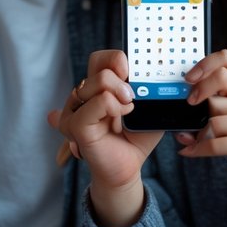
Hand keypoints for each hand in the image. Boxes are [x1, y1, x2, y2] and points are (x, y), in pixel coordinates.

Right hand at [52, 50, 162, 226]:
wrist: (127, 168)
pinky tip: (117, 122)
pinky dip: (112, 108)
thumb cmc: (135, 138)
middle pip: (98, 66)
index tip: (130, 72)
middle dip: (121, 78)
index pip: (99, 58)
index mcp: (97, 87)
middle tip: (132, 97)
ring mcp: (74, 110)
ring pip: (96, 82)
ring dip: (119, 96)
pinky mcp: (75, 125)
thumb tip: (152, 75)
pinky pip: (95, 103)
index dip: (115, 58)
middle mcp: (82, 96)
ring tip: (127, 112)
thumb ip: (148, 89)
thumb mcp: (147, 109)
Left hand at [178, 49, 226, 194]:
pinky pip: (215, 143)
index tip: (189, 78)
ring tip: (198, 139)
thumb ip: (214, 103)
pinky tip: (190, 151)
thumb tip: (178, 110)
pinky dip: (198, 148)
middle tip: (190, 107)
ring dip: (199, 132)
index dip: (204, 64)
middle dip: (199, 96)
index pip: (226, 59)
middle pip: (219, 82)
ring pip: (215, 117)